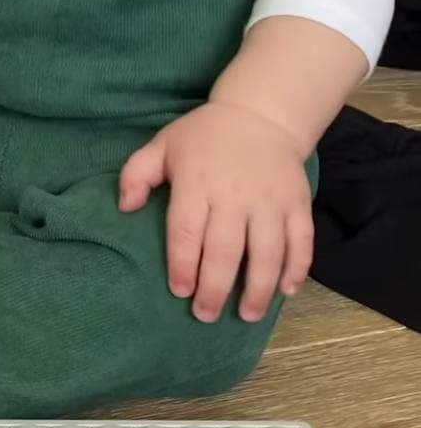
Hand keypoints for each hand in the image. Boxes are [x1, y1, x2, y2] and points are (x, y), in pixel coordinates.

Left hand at [117, 101, 314, 322]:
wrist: (260, 113)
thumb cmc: (205, 136)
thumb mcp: (163, 144)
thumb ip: (136, 173)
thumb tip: (125, 208)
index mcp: (197, 181)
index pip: (187, 232)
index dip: (183, 266)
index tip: (180, 290)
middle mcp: (235, 194)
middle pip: (225, 251)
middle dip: (215, 289)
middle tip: (206, 314)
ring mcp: (270, 200)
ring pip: (267, 252)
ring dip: (258, 289)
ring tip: (248, 314)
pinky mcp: (298, 202)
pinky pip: (302, 241)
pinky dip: (297, 268)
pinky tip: (286, 291)